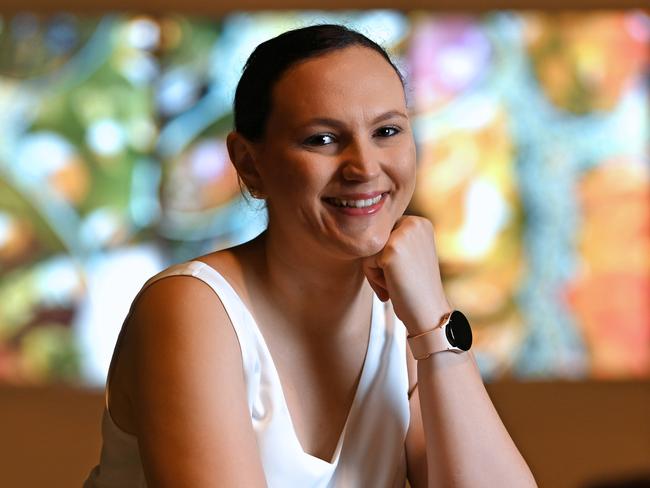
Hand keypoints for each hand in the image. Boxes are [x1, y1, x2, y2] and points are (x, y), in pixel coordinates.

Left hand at [362, 216, 451, 334]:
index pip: (384, 233)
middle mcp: (414, 222)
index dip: (387, 256)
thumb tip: (359, 232)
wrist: (429, 312)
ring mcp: (403, 234)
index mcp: (420, 222)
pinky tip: (393, 287)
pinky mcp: (391, 249)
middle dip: (380, 263)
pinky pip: (366, 262)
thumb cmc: (416, 288)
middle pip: (376, 239)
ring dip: (377, 272)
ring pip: (369, 250)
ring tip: (397, 283)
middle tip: (400, 280)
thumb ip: (394, 240)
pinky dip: (374, 279)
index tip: (405, 272)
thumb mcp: (411, 254)